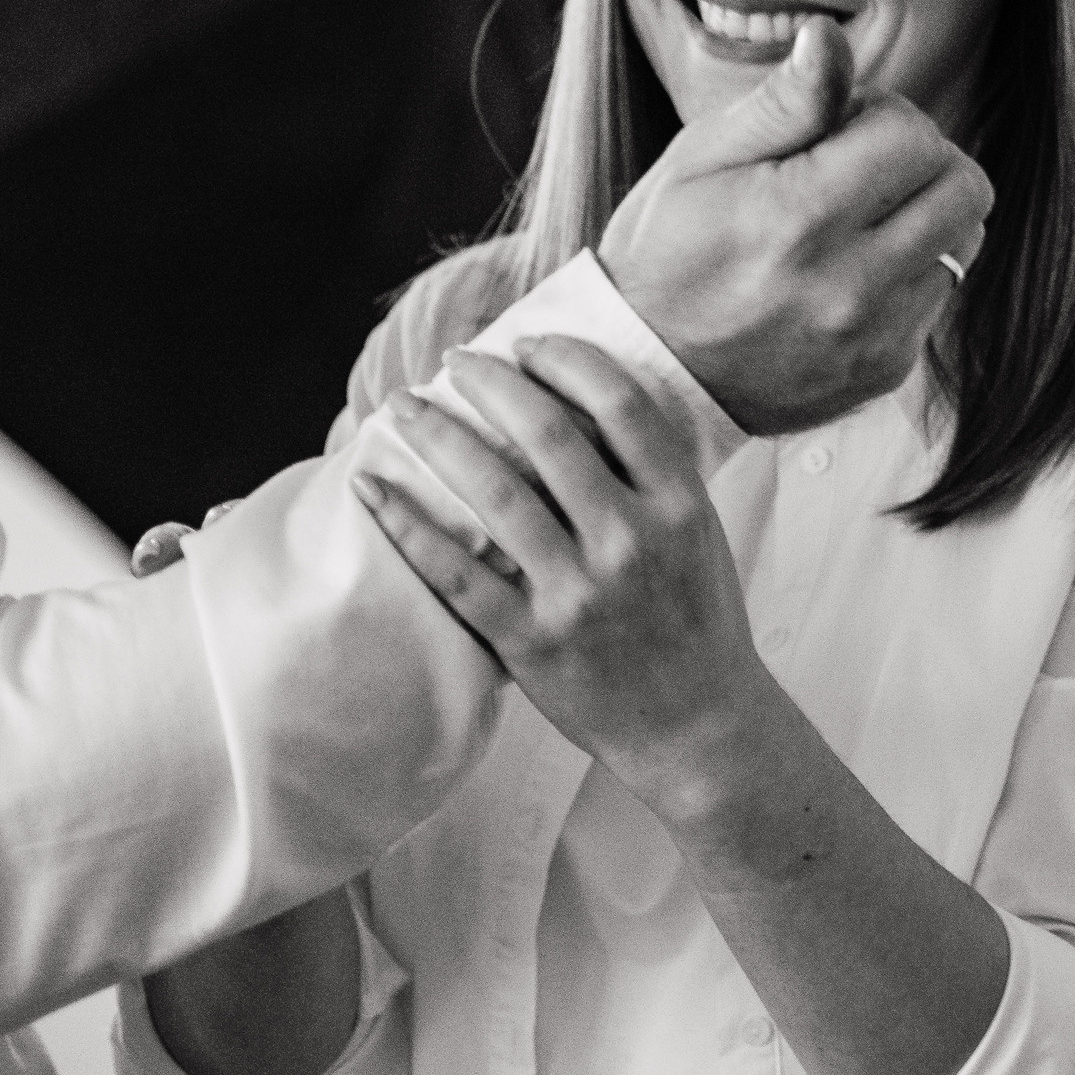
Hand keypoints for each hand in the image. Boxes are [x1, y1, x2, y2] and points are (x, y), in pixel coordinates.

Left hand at [352, 338, 778, 817]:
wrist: (698, 730)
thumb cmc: (698, 625)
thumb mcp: (700, 535)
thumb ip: (654, 473)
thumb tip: (584, 398)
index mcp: (678, 507)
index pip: (619, 404)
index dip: (566, 360)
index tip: (528, 344)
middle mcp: (629, 543)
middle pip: (548, 434)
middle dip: (491, 383)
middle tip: (456, 361)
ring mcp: (578, 594)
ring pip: (494, 493)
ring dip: (438, 437)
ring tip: (403, 407)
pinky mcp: (531, 641)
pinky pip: (455, 573)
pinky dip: (407, 525)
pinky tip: (374, 490)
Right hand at [597, 16, 992, 435]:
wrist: (647, 374)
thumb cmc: (665, 250)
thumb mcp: (701, 158)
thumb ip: (783, 100)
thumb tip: (830, 34)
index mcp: (799, 217)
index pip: (915, 133)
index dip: (879, 114)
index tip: (834, 132)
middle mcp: (848, 283)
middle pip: (963, 186)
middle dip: (920, 160)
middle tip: (858, 170)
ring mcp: (873, 335)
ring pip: (963, 241)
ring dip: (924, 217)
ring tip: (857, 222)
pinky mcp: (886, 369)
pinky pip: (939, 297)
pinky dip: (909, 275)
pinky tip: (848, 276)